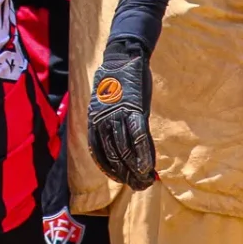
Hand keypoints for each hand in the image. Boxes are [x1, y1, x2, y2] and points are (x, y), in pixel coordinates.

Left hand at [88, 38, 156, 189]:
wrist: (123, 58)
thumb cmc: (116, 80)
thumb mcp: (105, 102)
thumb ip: (108, 120)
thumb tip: (114, 135)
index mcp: (94, 119)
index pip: (97, 150)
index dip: (108, 168)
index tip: (118, 178)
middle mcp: (103, 120)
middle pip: (112, 154)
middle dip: (124, 174)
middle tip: (135, 185)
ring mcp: (119, 116)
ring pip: (125, 150)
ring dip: (135, 169)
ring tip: (143, 181)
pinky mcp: (135, 110)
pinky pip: (139, 138)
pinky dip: (143, 155)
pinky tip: (148, 167)